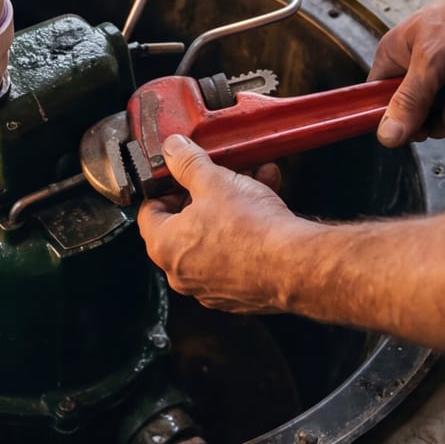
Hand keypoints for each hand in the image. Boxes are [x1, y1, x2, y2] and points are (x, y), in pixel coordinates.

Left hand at [138, 136, 303, 313]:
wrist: (294, 265)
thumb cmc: (250, 230)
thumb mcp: (214, 181)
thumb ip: (188, 163)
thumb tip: (174, 150)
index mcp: (165, 246)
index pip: (150, 211)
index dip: (166, 187)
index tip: (182, 176)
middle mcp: (182, 272)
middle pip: (185, 224)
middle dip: (206, 195)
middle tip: (220, 178)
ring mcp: (210, 286)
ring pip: (215, 237)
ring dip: (231, 208)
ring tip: (252, 182)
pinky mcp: (239, 292)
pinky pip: (236, 254)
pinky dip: (247, 232)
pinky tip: (267, 205)